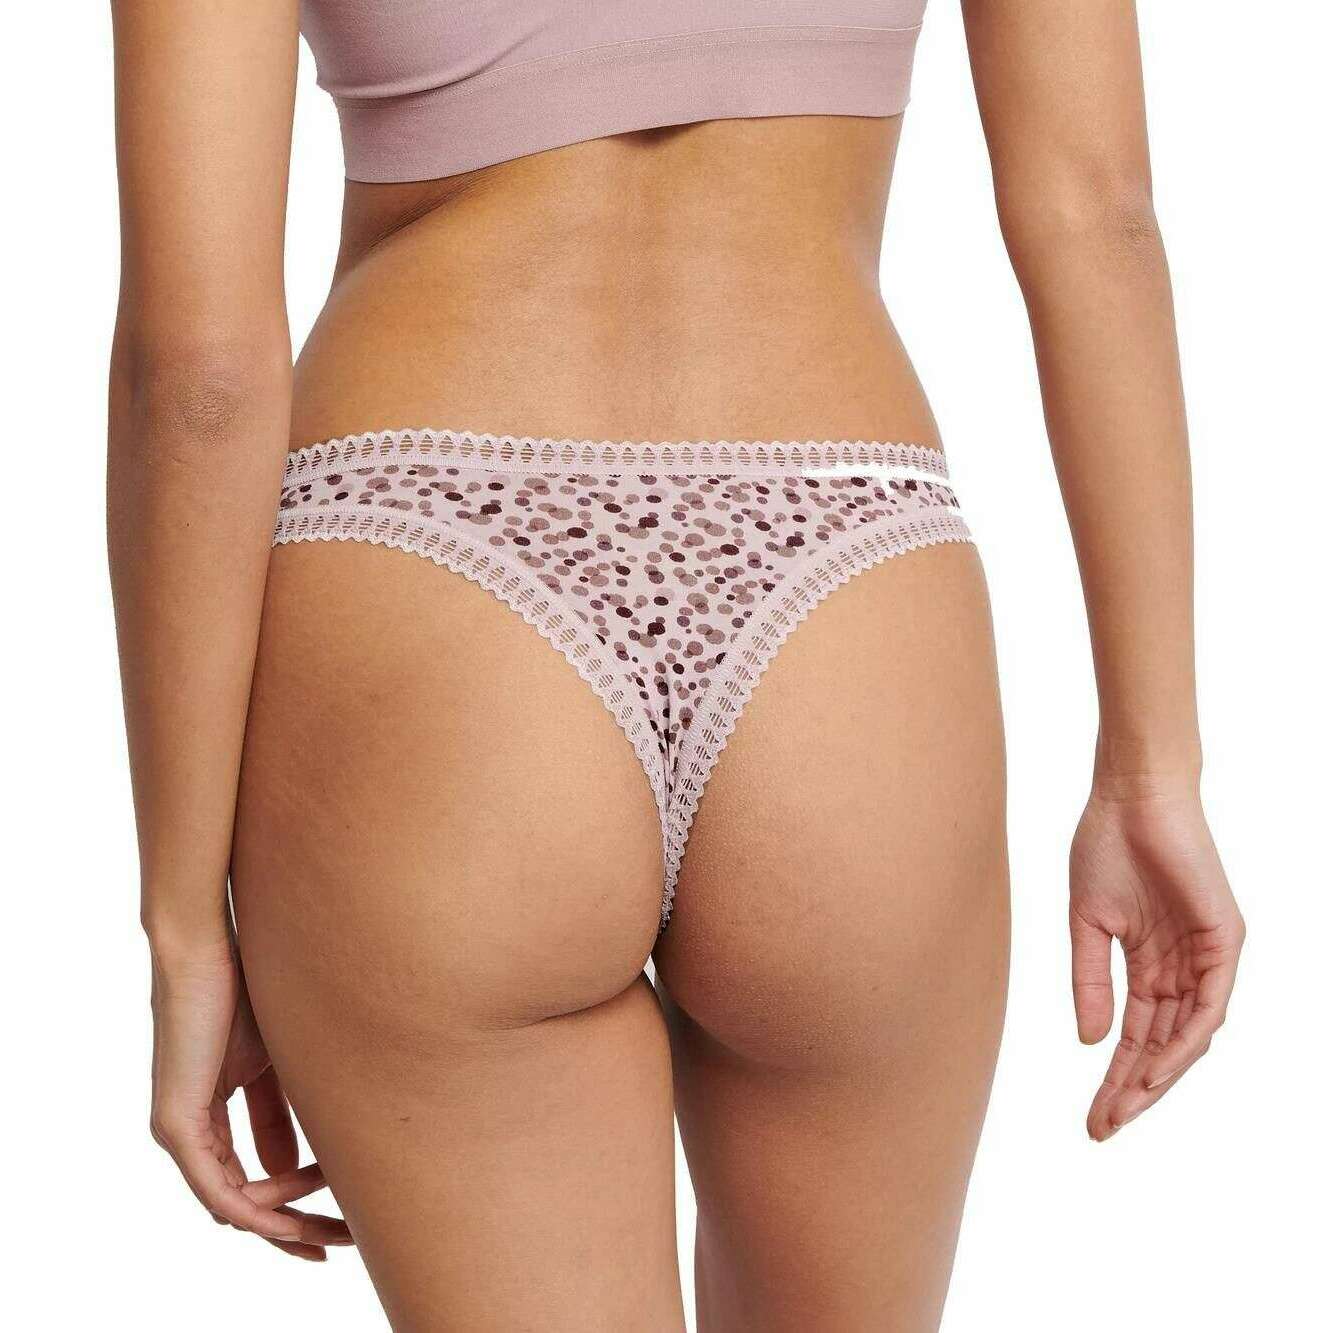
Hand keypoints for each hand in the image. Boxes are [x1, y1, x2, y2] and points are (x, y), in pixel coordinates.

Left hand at [148, 934, 353, 1258]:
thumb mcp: (277, 1058)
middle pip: (245, 1201)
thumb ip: (289, 1105)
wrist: (202, 950)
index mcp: (211, 1115)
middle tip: (339, 1245)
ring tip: (328, 1233)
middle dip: (294, 1229)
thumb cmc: (241, 987)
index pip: (254, 1177)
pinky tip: (287, 1216)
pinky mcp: (175, 1125)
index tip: (341, 1216)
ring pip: (231, 1204)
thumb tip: (321, 1145)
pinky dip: (252, 1208)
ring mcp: (178, 1132)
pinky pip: (213, 1187)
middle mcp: (190, 1133)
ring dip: (281, 1225)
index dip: (298, 1204)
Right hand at [1069, 778, 1243, 1139]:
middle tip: (1103, 1126)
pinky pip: (1210, 1004)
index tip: (1092, 1117)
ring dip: (1159, 1075)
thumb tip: (1090, 1041)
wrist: (1131, 796)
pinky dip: (1186, 1039)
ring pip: (1189, 1035)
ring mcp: (1205, 957)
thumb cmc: (1105, 847)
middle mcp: (1182, 968)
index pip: (1136, 1035)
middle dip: (1133, 1090)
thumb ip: (1091, 980)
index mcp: (1149, 964)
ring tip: (1125, 1106)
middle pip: (1161, 1046)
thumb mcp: (1087, 924)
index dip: (1114, 1078)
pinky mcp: (1223, 940)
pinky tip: (1157, 1067)